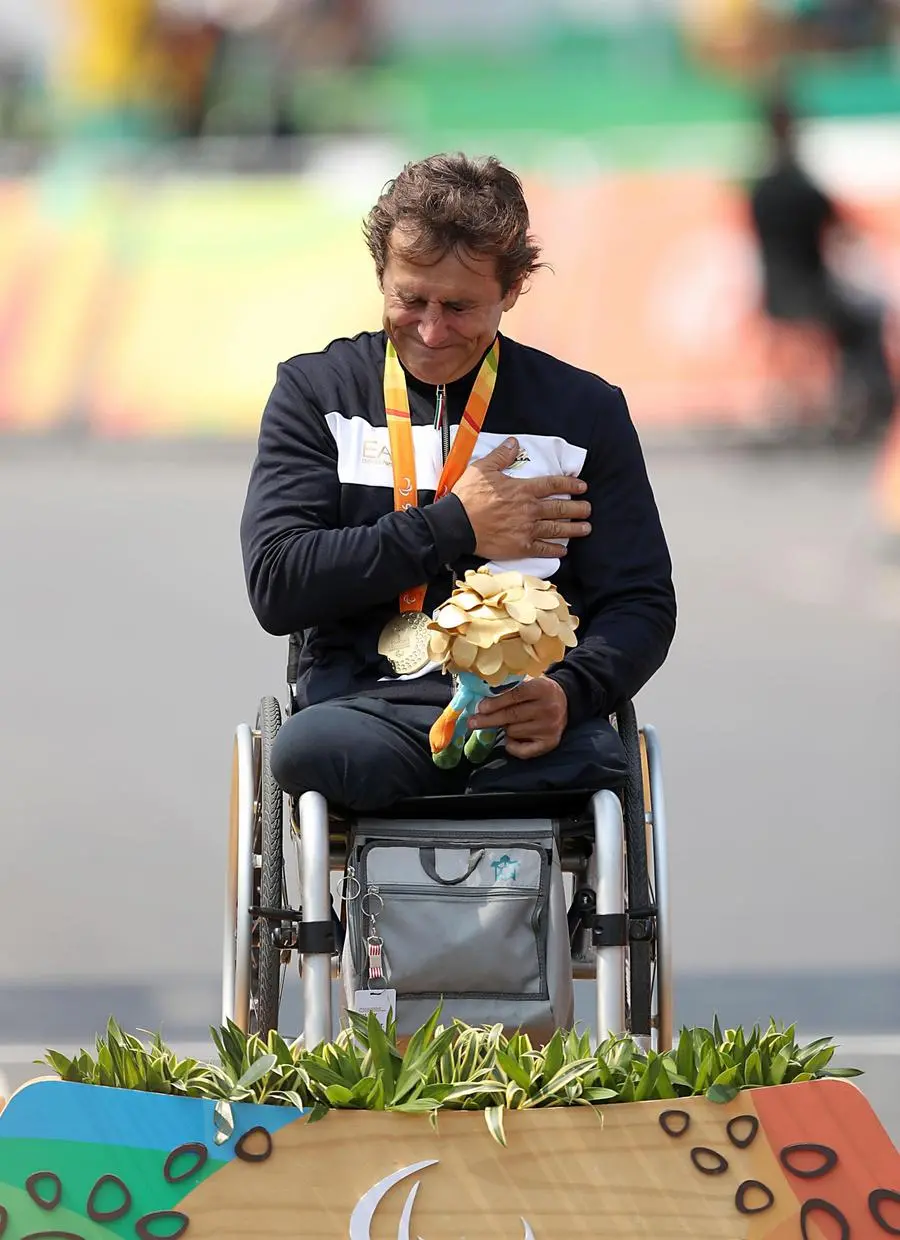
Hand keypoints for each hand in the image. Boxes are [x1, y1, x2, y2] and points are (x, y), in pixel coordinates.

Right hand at [452, 438, 590, 560]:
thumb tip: (514, 442)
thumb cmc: (468, 496)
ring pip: (556, 528)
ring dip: (573, 529)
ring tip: (585, 528)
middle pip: (560, 508)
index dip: (570, 484)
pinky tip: (563, 550)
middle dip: (578, 508)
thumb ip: (501, 455)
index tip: (582, 486)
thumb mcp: (483, 469)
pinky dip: (555, 549)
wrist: (456, 525)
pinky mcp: (520, 547)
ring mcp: (527, 529)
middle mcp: (530, 509)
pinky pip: (543, 548)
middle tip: (588, 509)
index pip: (553, 484)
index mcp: (523, 489)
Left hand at [470, 677, 568, 759]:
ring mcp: (550, 728)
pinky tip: (511, 738)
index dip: (495, 702)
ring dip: (505, 728)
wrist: (565, 701)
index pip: (515, 695)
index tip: (480, 707)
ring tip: (509, 721)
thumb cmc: (539, 690)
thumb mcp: (529, 681)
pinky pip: (523, 750)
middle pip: (512, 716)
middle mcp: (548, 709)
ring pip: (513, 731)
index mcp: (542, 688)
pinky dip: (512, 745)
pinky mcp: (550, 743)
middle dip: (489, 719)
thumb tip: (482, 698)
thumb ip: (510, 687)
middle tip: (472, 721)